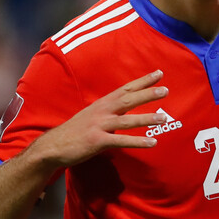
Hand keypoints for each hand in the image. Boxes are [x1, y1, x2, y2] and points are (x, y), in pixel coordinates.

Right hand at [30, 70, 169, 167]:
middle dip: (147, 94)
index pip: (125, 89)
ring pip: (126, 120)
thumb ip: (108, 112)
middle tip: (165, 90)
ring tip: (163, 118)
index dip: (142, 81)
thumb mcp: (92, 116)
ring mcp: (99, 125)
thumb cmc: (75, 132)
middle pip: (127, 100)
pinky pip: (121, 141)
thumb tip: (124, 110)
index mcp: (102, 104)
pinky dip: (137, 142)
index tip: (158, 73)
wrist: (53, 146)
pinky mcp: (97, 141)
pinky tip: (152, 143)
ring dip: (146, 118)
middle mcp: (102, 111)